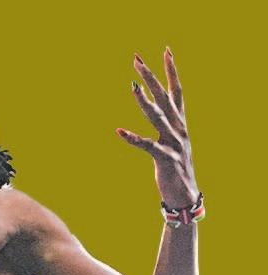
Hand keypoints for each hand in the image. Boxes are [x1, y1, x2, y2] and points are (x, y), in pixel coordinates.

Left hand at [117, 48, 198, 209]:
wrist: (184, 195)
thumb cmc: (175, 170)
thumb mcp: (173, 143)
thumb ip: (166, 126)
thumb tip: (158, 112)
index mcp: (180, 123)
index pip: (177, 90)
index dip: (172, 70)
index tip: (166, 50)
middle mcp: (179, 128)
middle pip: (164, 96)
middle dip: (151, 77)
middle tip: (137, 60)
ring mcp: (173, 142)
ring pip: (157, 116)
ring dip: (144, 100)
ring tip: (132, 86)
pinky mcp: (165, 158)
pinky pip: (146, 145)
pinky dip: (132, 138)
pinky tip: (118, 131)